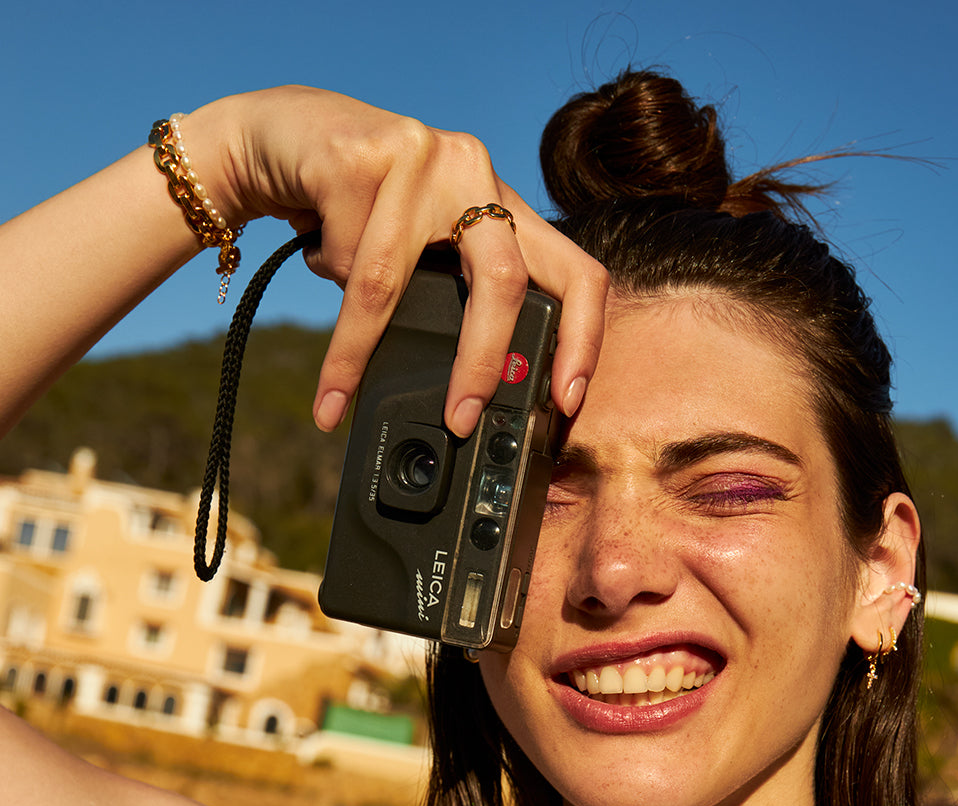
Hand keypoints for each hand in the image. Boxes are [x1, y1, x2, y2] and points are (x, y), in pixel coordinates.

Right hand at [185, 87, 608, 436]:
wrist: (274, 132)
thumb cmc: (353, 206)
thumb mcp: (418, 250)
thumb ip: (448, 296)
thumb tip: (473, 395)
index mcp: (501, 205)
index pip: (576, 273)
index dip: (584, 340)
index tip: (568, 401)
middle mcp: (474, 172)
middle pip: (506, 282)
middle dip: (482, 363)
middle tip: (462, 420)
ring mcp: (423, 156)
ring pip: (397, 281)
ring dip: (359, 348)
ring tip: (333, 400)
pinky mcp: (363, 154)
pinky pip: (345, 256)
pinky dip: (326, 271)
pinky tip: (314, 249)